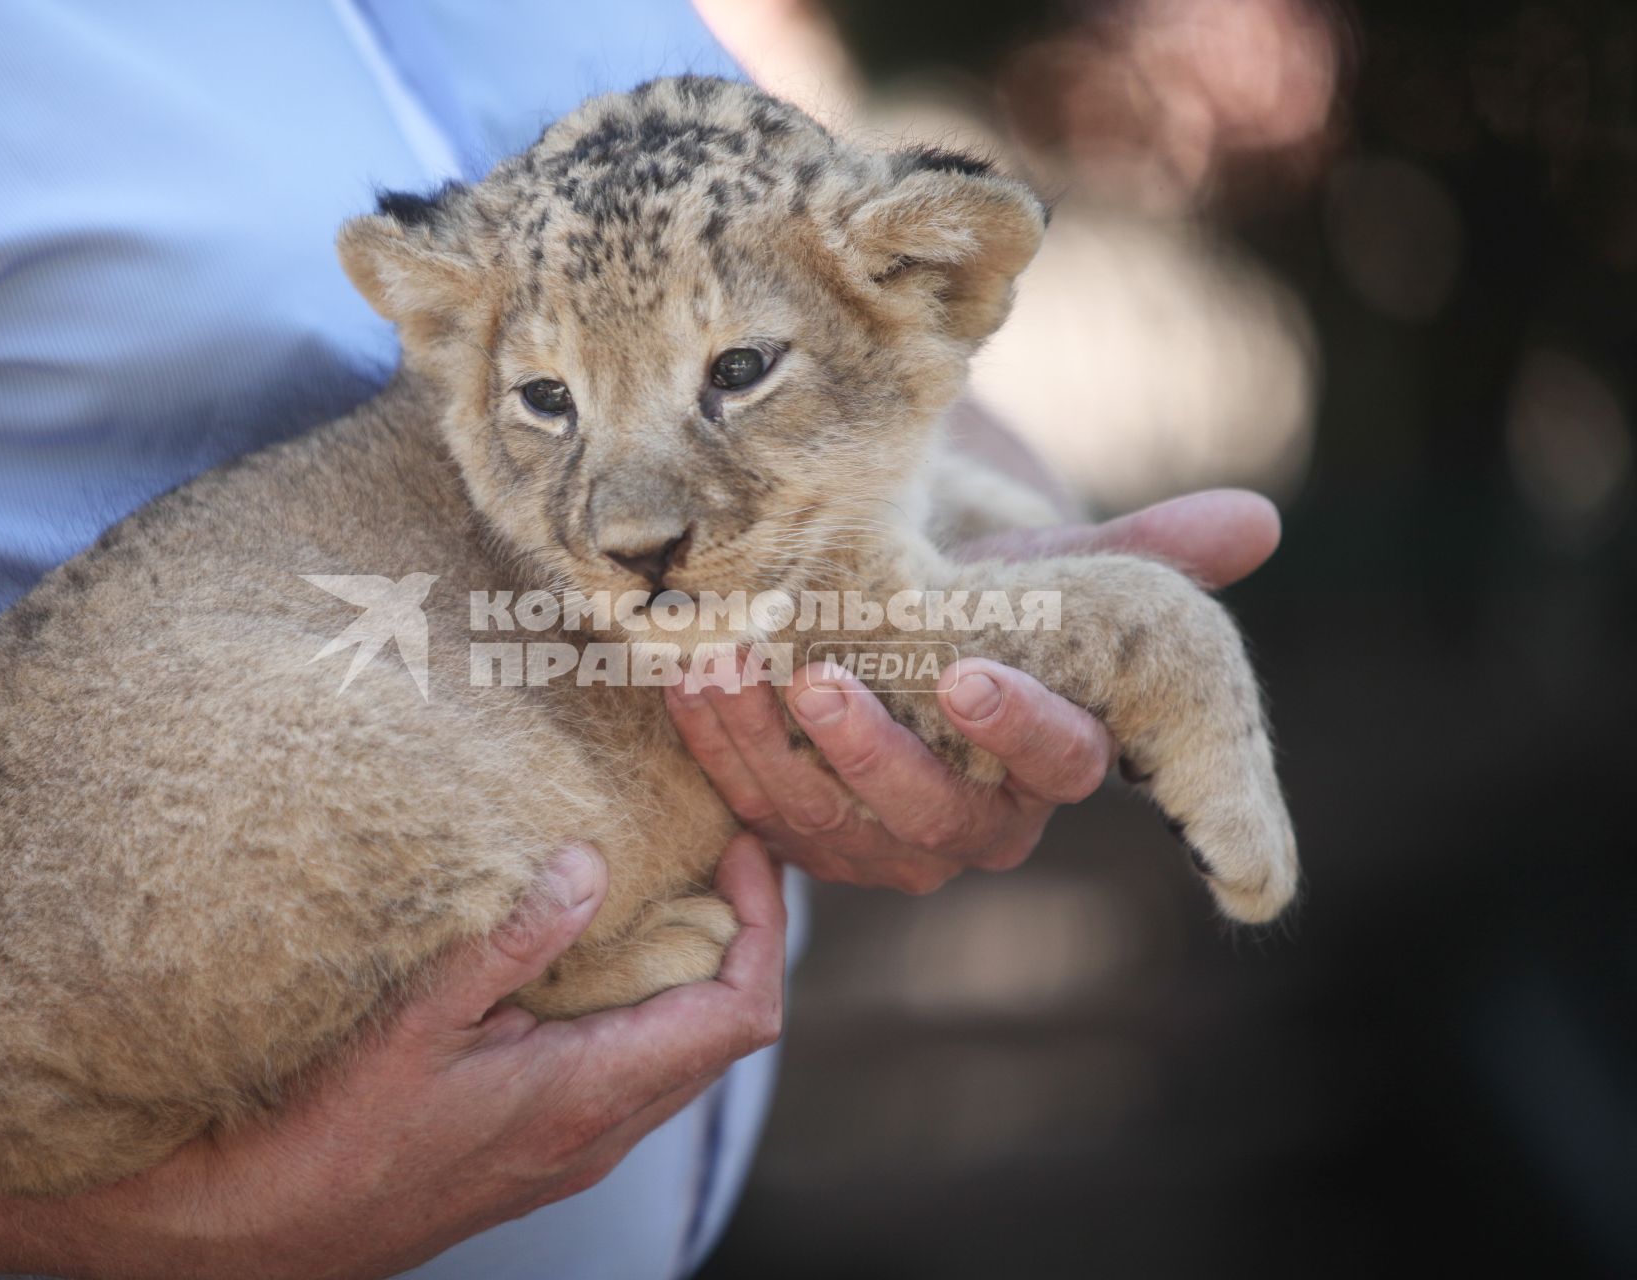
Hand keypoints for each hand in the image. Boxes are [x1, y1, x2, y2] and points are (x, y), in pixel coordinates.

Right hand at [59, 836, 785, 1279]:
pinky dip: (643, 1000)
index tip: (736, 848)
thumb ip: (514, 938)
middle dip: (737, 932)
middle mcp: (603, 1130)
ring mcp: (580, 1145)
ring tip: (656, 883)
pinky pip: (634, 1067)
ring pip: (682, 1051)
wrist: (271, 1230)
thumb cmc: (333, 1135)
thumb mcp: (417, 1018)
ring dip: (691, 967)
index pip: (740, 1012)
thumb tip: (591, 864)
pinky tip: (592, 950)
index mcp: (590, 1095)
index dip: (763, 924)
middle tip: (706, 848)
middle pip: (725, 1029)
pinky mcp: (550, 1144)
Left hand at [664, 489, 1280, 892]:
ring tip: (721, 666)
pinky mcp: (801, 838)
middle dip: (871, 754)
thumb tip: (1258, 519)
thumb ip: (1144, 553)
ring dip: (767, 747)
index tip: (971, 672)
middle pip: (931, 818)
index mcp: (1052, 764)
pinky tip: (683, 681)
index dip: (1019, 726)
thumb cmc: (984, 595)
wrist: (891, 630)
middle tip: (822, 679)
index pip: (1058, 762)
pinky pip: (755, 811)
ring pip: (826, 821)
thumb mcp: (1054, 569)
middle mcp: (973, 823)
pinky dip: (716, 749)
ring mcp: (880, 842)